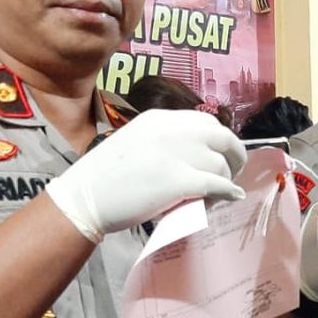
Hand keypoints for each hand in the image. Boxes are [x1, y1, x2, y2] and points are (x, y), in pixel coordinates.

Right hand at [46, 110, 245, 242]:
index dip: (221, 140)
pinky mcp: (176, 181)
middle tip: (234, 173)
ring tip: (215, 196)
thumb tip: (199, 156)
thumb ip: (165, 141)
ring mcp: (174, 155)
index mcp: (158, 118)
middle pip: (222, 137)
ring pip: (220, 164)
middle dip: (235, 156)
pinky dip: (227, 192)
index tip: (223, 156)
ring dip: (226, 181)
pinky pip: (215, 184)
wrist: (83, 198)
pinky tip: (229, 198)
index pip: (205, 122)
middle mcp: (170, 130)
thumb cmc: (105, 177)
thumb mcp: (136, 142)